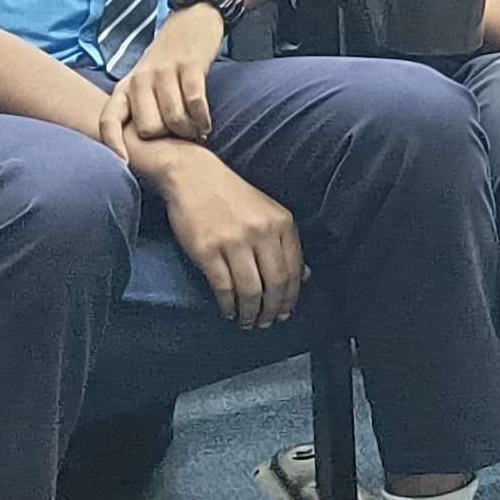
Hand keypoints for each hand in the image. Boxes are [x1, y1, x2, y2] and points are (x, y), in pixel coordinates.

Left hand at [101, 6, 221, 147]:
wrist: (193, 19)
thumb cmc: (168, 60)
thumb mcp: (144, 81)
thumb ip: (138, 108)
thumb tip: (138, 148)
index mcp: (125, 86)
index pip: (108, 120)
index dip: (112, 145)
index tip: (126, 163)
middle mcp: (140, 79)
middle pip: (149, 128)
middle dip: (168, 138)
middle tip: (182, 139)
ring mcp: (164, 71)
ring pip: (174, 118)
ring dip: (189, 131)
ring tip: (197, 133)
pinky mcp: (189, 65)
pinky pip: (195, 102)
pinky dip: (202, 119)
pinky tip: (206, 124)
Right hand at [143, 150, 302, 329]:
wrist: (194, 176)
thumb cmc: (232, 197)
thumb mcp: (267, 213)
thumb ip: (285, 244)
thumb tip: (305, 277)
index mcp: (282, 222)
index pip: (294, 270)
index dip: (291, 297)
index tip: (286, 312)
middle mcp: (261, 232)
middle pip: (275, 283)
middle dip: (273, 310)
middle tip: (268, 323)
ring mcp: (234, 241)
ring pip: (250, 290)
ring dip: (251, 313)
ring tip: (248, 322)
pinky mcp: (207, 250)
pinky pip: (223, 287)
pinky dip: (228, 305)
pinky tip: (228, 312)